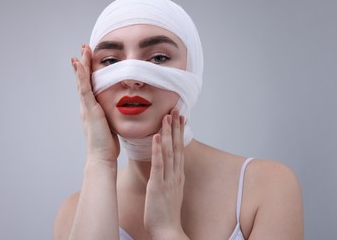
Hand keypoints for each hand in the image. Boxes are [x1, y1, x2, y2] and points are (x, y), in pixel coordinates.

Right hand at [71, 44, 118, 162]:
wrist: (101, 157)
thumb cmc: (107, 145)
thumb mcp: (111, 125)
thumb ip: (112, 116)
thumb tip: (121, 110)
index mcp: (92, 109)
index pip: (90, 86)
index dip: (89, 73)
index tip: (90, 59)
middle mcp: (86, 106)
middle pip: (83, 80)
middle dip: (83, 64)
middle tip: (83, 49)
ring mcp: (86, 107)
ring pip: (82, 81)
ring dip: (82, 65)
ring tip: (81, 51)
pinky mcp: (89, 109)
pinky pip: (84, 89)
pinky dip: (81, 76)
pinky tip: (80, 65)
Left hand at [143, 109, 188, 238]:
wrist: (168, 231)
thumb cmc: (166, 212)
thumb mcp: (170, 191)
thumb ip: (169, 177)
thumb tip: (166, 166)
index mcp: (177, 175)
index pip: (179, 149)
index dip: (180, 132)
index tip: (180, 117)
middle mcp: (175, 174)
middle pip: (177, 146)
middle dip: (176, 127)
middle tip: (176, 109)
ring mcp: (168, 179)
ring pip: (169, 151)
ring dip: (168, 133)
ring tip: (167, 116)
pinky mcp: (158, 185)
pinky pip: (158, 164)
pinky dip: (157, 150)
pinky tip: (155, 137)